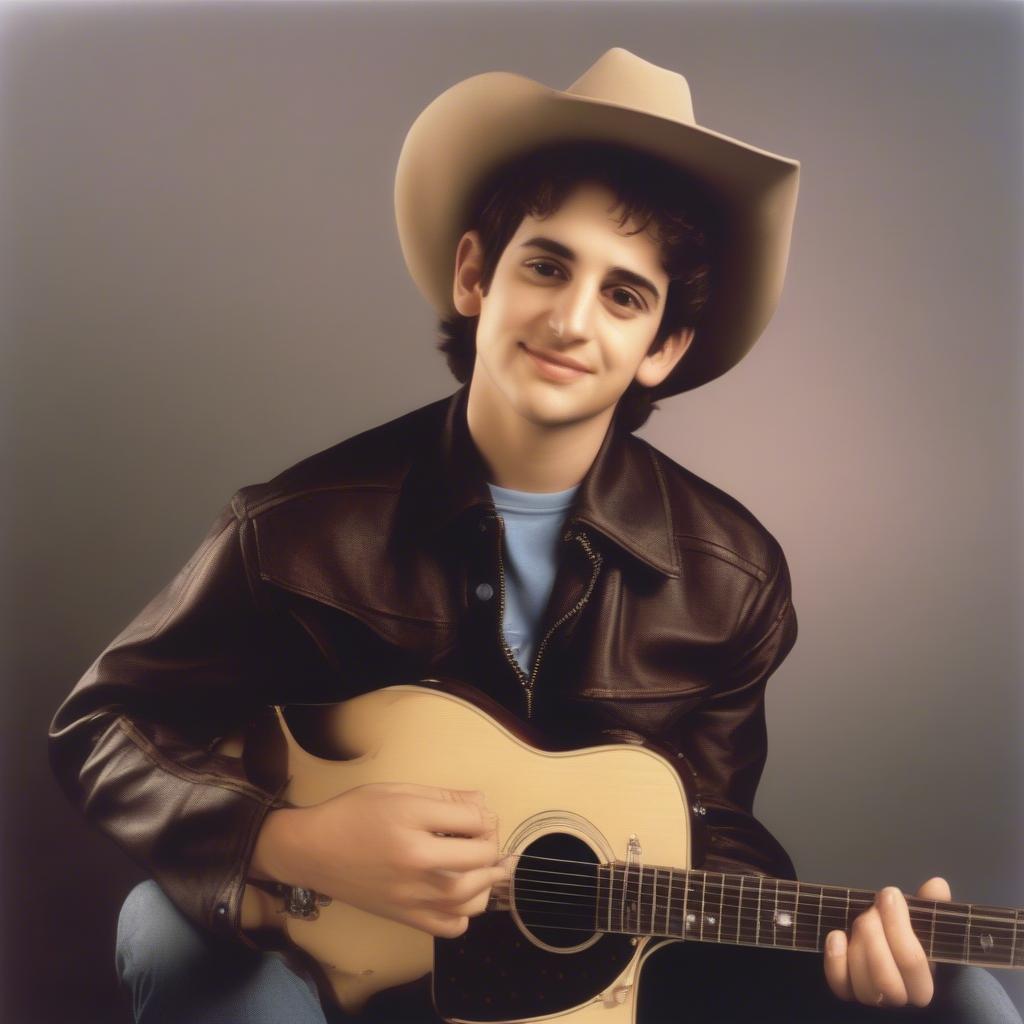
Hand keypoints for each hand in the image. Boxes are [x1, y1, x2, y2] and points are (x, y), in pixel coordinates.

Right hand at [252, 782, 510, 936]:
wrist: (312, 850)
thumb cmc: (353, 813)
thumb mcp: (397, 791)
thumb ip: (443, 797)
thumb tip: (482, 805)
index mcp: (412, 821)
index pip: (473, 820)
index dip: (484, 816)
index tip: (478, 816)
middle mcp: (415, 861)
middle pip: (479, 858)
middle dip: (492, 846)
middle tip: (486, 838)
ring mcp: (411, 894)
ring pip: (471, 897)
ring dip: (487, 880)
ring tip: (487, 867)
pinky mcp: (404, 918)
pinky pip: (450, 926)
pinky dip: (465, 913)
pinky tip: (462, 895)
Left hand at [823, 876, 950, 1007]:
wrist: (880, 949)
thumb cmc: (903, 937)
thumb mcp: (920, 923)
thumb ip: (929, 905)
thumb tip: (937, 885)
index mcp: (924, 984)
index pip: (912, 962)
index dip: (898, 924)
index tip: (890, 894)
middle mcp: (899, 999)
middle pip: (885, 979)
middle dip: (874, 936)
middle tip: (871, 911)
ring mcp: (870, 999)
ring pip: (862, 984)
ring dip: (858, 944)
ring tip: (859, 920)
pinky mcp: (846, 992)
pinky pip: (838, 985)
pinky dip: (835, 958)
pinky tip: (837, 935)